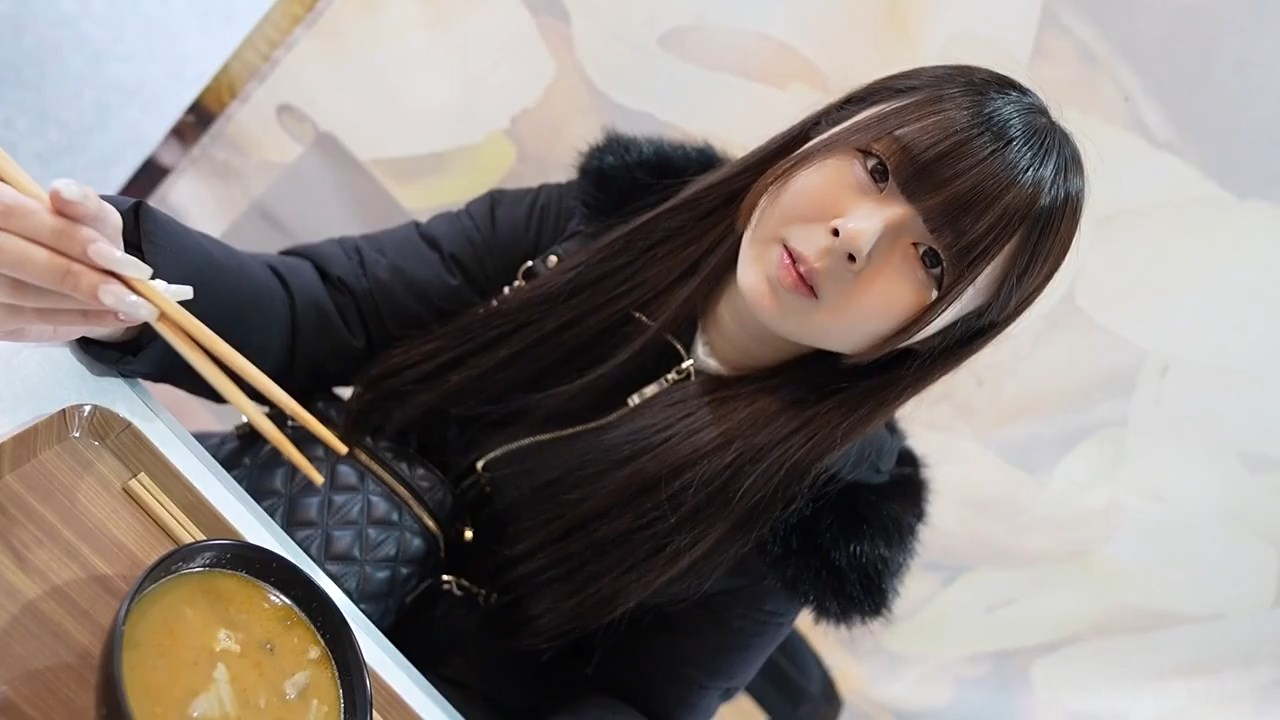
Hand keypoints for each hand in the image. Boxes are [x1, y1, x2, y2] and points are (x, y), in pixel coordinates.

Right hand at [0, 179, 161, 342]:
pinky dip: (78, 319)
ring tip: (133, 307)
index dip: (63, 235)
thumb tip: (64, 192)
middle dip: (74, 278)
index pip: (12, 212)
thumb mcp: (90, 212)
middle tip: (128, 296)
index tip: (113, 257)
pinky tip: (117, 317)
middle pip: (10, 257)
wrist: (79, 269)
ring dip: (81, 304)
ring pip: (19, 293)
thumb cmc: (80, 233)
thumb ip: (81, 203)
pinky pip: (28, 319)